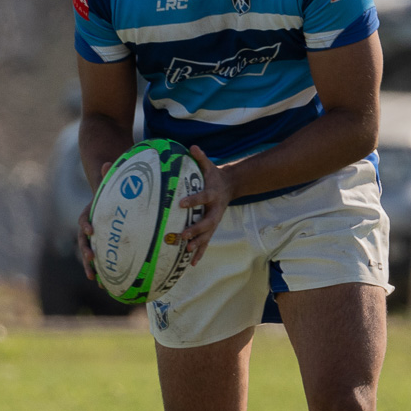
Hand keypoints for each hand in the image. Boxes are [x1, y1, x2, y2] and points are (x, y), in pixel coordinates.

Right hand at [78, 161, 111, 279]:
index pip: (84, 219)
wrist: (111, 195)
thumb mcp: (111, 179)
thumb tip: (107, 162)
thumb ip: (109, 173)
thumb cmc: (113, 188)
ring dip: (91, 266)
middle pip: (83, 241)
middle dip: (86, 251)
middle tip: (91, 259)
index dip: (86, 224)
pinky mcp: (103, 245)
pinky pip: (101, 260)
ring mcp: (95, 237)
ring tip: (95, 278)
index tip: (90, 230)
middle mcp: (90, 226)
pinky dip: (102, 271)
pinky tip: (107, 284)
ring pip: (89, 253)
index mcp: (91, 212)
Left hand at [174, 145, 235, 265]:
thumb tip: (192, 147)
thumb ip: (200, 157)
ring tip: (187, 251)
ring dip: (198, 245)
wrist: (230, 187)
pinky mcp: (212, 228)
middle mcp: (215, 210)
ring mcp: (214, 221)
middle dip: (196, 230)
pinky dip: (200, 253)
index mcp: (213, 195)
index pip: (202, 197)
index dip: (192, 200)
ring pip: (207, 235)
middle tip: (183, 235)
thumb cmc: (214, 176)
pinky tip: (191, 263)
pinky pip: (206, 242)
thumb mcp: (209, 166)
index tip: (180, 203)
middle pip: (207, 222)